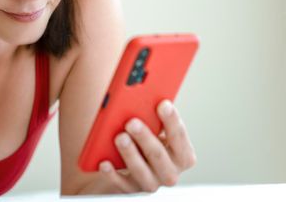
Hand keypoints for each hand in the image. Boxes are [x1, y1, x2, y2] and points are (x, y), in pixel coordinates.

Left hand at [78, 100, 195, 193]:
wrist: (125, 170)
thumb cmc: (143, 142)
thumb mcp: (152, 129)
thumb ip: (152, 117)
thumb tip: (142, 95)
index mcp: (182, 154)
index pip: (179, 136)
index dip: (171, 120)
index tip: (163, 104)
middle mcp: (170, 172)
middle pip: (159, 155)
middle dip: (145, 137)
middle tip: (132, 122)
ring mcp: (151, 183)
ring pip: (142, 171)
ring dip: (130, 153)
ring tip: (119, 137)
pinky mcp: (130, 190)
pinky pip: (121, 184)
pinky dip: (113, 174)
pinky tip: (104, 163)